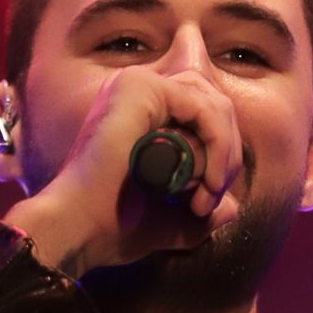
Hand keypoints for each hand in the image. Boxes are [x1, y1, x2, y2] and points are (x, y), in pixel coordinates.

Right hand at [1, 64, 243, 277]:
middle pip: (216, 106)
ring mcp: (136, 82)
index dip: (220, 156)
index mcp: (139, 109)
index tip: (203, 205)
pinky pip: (205, 110)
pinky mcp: (141, 87)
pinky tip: (205, 183)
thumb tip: (234, 208)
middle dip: (226, 157)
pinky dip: (217, 148)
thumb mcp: (169, 220)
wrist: (77, 229)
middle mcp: (136, 88)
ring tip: (202, 199)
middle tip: (208, 202)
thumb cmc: (111, 226)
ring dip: (222, 158)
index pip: (205, 113)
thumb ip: (202, 212)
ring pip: (215, 107)